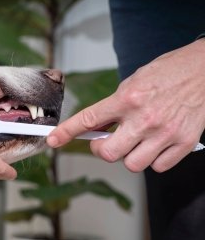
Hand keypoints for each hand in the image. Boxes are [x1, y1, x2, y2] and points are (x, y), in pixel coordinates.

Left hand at [48, 39, 204, 172]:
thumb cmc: (169, 72)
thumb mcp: (134, 82)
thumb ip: (115, 105)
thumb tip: (97, 126)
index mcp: (128, 98)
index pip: (89, 119)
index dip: (67, 131)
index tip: (54, 140)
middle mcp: (145, 118)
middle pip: (109, 153)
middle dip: (102, 150)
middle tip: (105, 141)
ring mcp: (165, 133)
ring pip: (133, 164)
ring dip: (128, 156)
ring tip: (135, 141)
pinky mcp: (185, 143)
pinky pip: (158, 167)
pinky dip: (153, 160)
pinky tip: (155, 145)